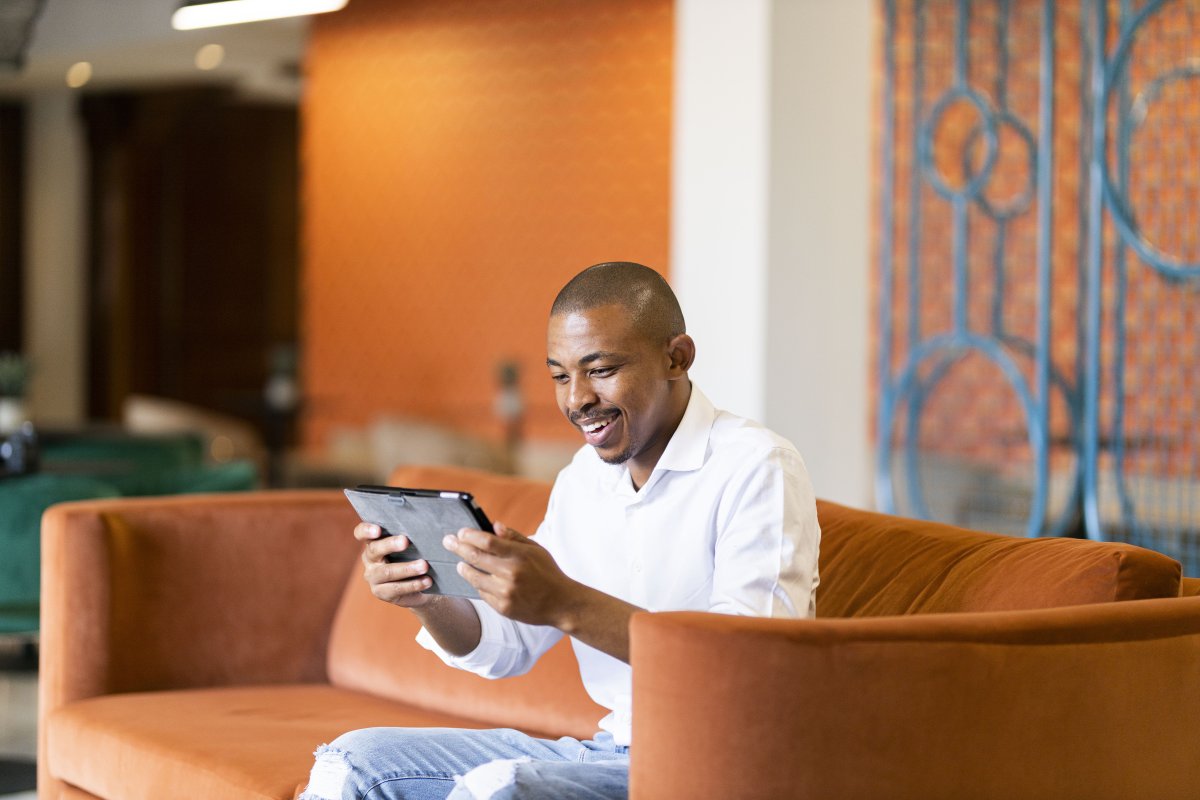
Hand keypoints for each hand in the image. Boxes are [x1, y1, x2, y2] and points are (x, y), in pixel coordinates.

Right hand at [356, 522, 442, 608]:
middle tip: (405, 541)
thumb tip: (428, 530)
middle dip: (390, 545)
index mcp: (373, 542)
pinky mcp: (381, 592)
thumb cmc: (415, 555)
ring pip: (387, 572)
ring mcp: (373, 577)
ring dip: (407, 568)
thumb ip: (412, 534)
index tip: (378, 529)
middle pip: (374, 550)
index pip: (361, 533)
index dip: (366, 530)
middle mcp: (369, 558)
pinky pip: (396, 588)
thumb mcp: (412, 544)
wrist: (420, 584)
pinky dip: (413, 584)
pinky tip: (427, 581)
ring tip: (424, 566)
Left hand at [445, 523, 578, 625]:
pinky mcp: (503, 607)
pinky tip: (476, 579)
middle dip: (458, 548)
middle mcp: (511, 573)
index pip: (487, 541)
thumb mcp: (536, 549)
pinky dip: (478, 584)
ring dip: (463, 568)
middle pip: (475, 558)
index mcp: (519, 555)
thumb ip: (514, 537)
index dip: (470, 535)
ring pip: (474, 578)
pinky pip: (482, 593)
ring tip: (459, 564)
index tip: (461, 532)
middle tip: (448, 542)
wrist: (561, 603)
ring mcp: (505, 592)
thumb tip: (493, 525)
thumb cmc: (548, 572)